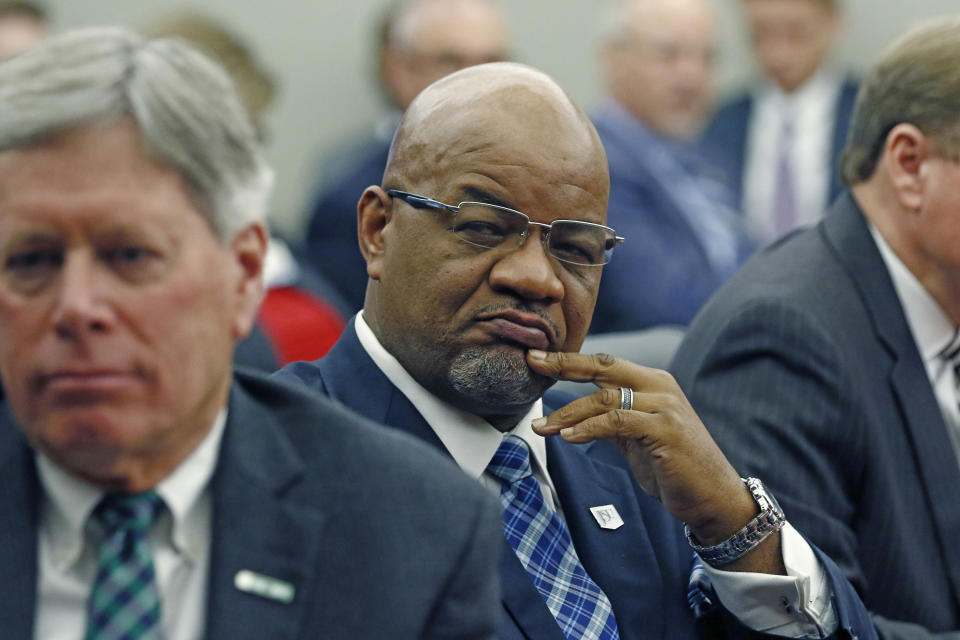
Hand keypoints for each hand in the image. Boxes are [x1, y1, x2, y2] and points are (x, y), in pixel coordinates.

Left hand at [527, 349, 756, 545]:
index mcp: (653, 382)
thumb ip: (612, 420)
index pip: (605, 363)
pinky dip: (589, 428)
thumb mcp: (637, 438)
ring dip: (567, 413)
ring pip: (605, 398)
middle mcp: (660, 387)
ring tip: (541, 426)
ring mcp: (665, 407)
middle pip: (604, 367)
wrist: (713, 497)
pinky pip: (617, 422)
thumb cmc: (673, 468)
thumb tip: (575, 417)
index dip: (570, 360)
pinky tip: (568, 437)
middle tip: (532, 362)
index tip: (537, 357)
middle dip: (564, 364)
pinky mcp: (665, 430)